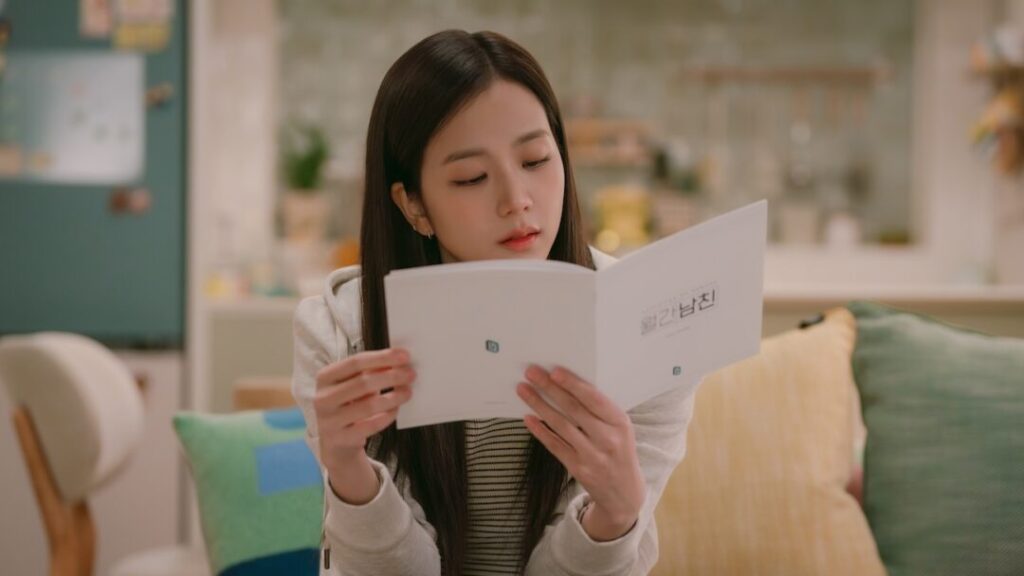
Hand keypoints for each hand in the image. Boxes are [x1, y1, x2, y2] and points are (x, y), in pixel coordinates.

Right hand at [314, 347, 414, 502]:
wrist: (336, 441)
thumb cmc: (349, 405)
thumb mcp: (352, 385)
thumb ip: (370, 372)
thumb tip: (399, 361)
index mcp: (325, 377)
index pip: (356, 362)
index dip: (382, 357)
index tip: (405, 356)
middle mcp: (322, 398)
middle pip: (363, 382)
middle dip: (391, 376)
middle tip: (411, 374)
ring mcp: (329, 420)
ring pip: (368, 405)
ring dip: (393, 397)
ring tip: (408, 392)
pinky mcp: (341, 439)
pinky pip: (371, 425)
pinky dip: (387, 416)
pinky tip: (396, 409)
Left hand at [517, 365, 645, 540]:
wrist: (624, 491)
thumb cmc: (619, 449)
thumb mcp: (620, 428)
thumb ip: (600, 410)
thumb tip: (567, 385)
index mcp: (620, 423)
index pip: (594, 399)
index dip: (573, 385)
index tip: (554, 372)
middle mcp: (607, 439)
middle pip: (573, 409)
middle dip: (550, 388)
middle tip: (531, 373)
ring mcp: (591, 455)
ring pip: (560, 425)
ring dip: (539, 405)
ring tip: (524, 390)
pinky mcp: (577, 468)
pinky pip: (555, 445)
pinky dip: (540, 431)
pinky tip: (528, 418)